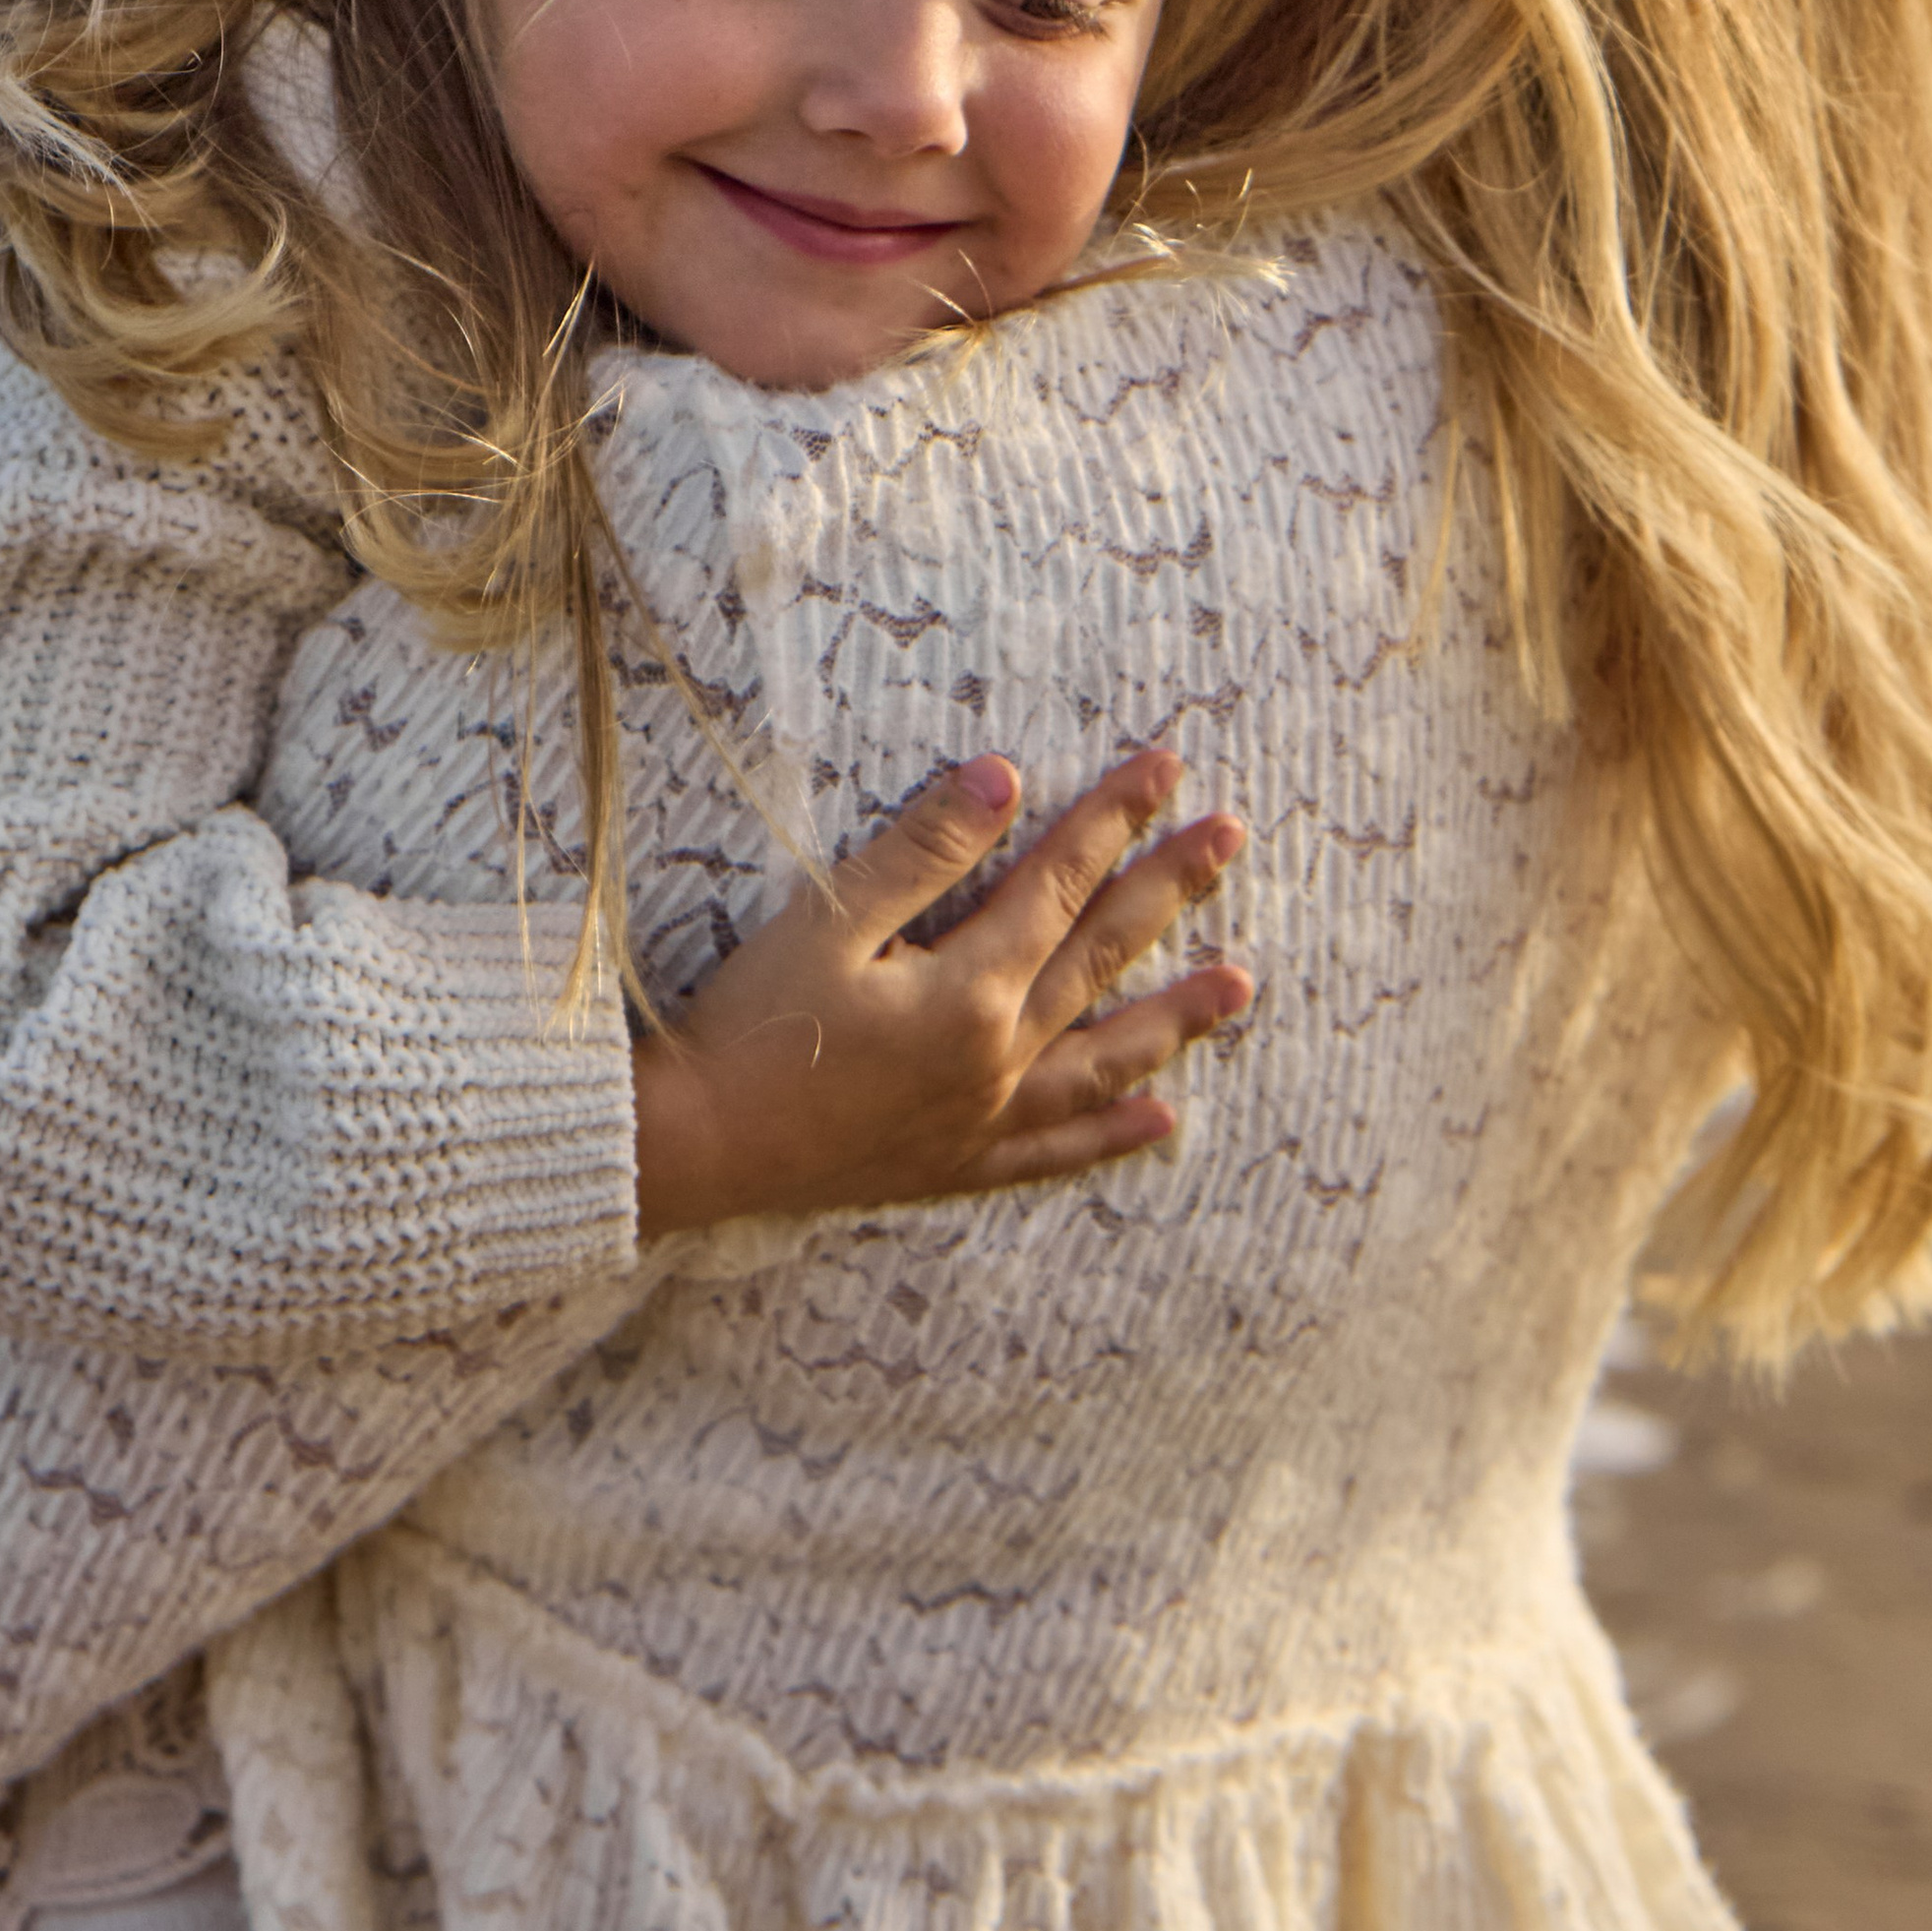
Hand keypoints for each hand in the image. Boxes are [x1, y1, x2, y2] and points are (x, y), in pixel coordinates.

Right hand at [628, 748, 1248, 1234]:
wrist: (690, 1151)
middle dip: (1169, 889)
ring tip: (1241, 984)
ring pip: (1104, 1059)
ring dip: (1175, 1017)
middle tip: (1230, 837)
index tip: (1166, 766)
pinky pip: (1054, 1150)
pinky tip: (1160, 1120)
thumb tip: (1005, 777)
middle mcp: (996, 1058)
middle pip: (1101, 957)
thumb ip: (923, 848)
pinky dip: (1110, 1134)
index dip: (1113, 817)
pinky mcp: (954, 1164)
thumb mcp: (828, 919)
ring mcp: (983, 1118)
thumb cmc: (750, 1027)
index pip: (1060, 882)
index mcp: (968, 990)